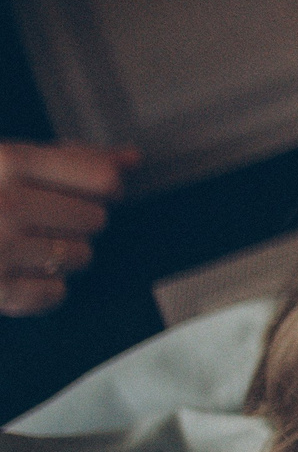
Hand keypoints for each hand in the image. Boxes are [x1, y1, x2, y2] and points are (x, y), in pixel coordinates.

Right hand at [0, 141, 134, 315]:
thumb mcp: (1, 159)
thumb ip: (66, 157)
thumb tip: (131, 159)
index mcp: (6, 162)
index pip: (101, 179)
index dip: (103, 186)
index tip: (91, 188)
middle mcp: (5, 205)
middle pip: (96, 219)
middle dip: (76, 219)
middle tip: (40, 217)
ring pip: (80, 256)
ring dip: (62, 253)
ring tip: (24, 243)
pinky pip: (54, 294)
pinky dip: (43, 288)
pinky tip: (17, 271)